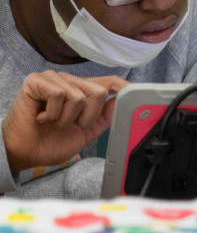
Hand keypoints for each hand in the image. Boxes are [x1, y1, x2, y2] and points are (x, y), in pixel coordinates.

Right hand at [2, 71, 127, 174]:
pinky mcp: (37, 81)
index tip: (137, 91)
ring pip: (79, 96)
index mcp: (83, 91)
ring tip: (52, 122)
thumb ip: (103, 118)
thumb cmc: (50, 142)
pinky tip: (42, 117)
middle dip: (87, 118)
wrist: (23, 153)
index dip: (124, 86)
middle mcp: (70, 81)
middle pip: (98, 92)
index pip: (109, 81)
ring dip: (66, 118)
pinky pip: (59, 95)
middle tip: (69, 125)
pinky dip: (52, 113)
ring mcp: (53, 78)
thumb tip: (121, 102)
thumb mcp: (84, 133)